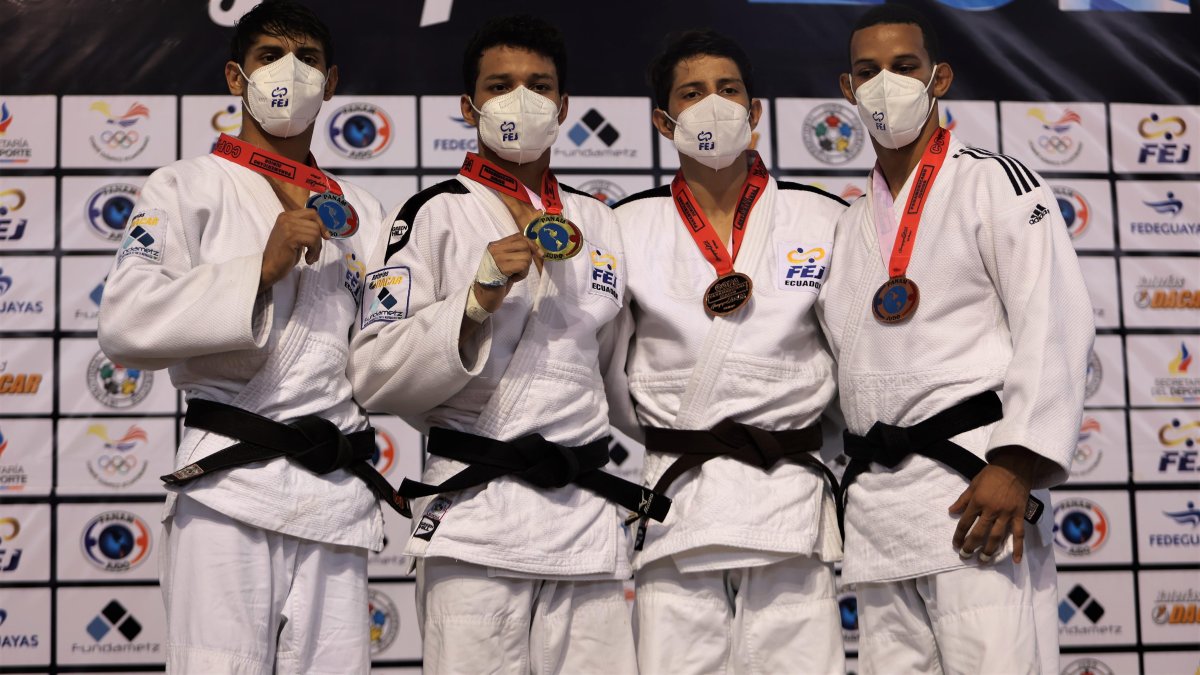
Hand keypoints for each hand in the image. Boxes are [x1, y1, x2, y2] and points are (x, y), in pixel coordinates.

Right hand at [259, 208, 329, 291]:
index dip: (321, 224)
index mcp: (286, 216)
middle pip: (315, 224)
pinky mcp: (290, 237)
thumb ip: (304, 229)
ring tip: (310, 257)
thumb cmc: (283, 255)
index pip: (312, 212)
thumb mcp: (294, 236)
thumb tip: (324, 230)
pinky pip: (312, 241)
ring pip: (315, 233)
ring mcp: (287, 226)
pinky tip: (308, 259)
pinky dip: (314, 252)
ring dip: (317, 248)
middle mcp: (286, 218)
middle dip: (319, 240)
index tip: (325, 236)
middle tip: (314, 253)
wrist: (269, 267)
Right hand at [472, 233, 540, 312]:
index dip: (531, 244)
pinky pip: (523, 265)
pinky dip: (522, 275)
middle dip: (528, 258)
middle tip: (519, 269)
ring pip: (526, 256)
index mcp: (495, 245)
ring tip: (514, 275)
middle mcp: (495, 248)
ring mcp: (497, 257)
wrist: (484, 296)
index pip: (518, 236)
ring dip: (525, 269)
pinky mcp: (501, 267)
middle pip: (524, 245)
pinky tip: (513, 279)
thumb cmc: (498, 281)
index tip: (539, 254)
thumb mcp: (507, 263)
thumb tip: (536, 249)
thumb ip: (515, 253)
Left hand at [949, 446, 1037, 563]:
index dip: (959, 535)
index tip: (956, 544)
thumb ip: (963, 499)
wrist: (1015, 466)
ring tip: (983, 560)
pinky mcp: (1019, 515)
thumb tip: (951, 511)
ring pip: (997, 536)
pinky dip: (1018, 548)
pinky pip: (1019, 534)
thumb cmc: (992, 474)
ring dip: (989, 550)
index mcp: (978, 501)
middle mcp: (991, 510)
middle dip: (971, 546)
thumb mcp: (973, 484)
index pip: (965, 522)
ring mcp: (1007, 513)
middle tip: (965, 556)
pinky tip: (1017, 560)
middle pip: (979, 533)